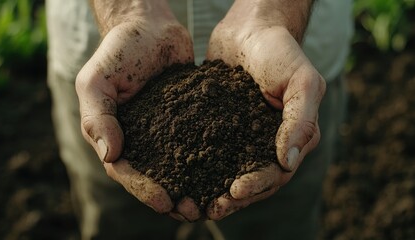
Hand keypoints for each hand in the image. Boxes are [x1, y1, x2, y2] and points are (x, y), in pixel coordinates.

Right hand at [75, 6, 199, 219]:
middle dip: (173, 197)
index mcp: (116, 136)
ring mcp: (166, 130)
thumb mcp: (96, 81)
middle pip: (155, 177)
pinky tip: (229, 169)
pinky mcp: (189, 118)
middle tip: (194, 211)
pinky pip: (200, 141)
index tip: (164, 201)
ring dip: (195, 186)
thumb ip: (97, 117)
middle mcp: (142, 139)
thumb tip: (110, 155)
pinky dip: (211, 159)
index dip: (143, 189)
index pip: (126, 171)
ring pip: (180, 166)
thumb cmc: (117, 51)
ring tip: (214, 201)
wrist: (148, 25)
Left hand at [206, 2, 325, 219]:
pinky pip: (208, 151)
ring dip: (212, 189)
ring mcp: (241, 136)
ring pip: (227, 171)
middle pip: (251, 180)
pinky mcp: (218, 126)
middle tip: (211, 208)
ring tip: (192, 203)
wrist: (250, 28)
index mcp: (291, 138)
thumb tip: (288, 162)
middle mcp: (265, 142)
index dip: (257, 185)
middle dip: (232, 198)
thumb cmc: (281, 51)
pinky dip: (197, 166)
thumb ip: (301, 120)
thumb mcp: (303, 81)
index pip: (276, 172)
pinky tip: (179, 174)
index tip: (235, 191)